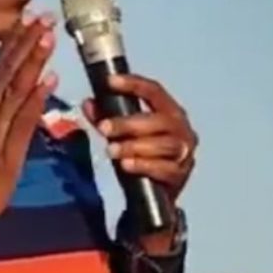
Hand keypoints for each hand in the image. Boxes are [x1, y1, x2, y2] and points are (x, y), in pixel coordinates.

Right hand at [0, 13, 56, 272]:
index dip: (15, 39)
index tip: (31, 15)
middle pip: (7, 71)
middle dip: (27, 42)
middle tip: (46, 16)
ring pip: (14, 90)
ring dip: (32, 63)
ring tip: (48, 38)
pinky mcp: (4, 153)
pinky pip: (21, 122)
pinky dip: (35, 101)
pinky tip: (50, 82)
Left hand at [82, 74, 196, 202]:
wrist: (155, 190)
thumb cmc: (141, 152)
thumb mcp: (122, 132)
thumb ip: (104, 117)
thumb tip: (87, 104)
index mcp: (169, 111)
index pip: (154, 91)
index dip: (133, 84)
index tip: (110, 82)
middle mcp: (181, 128)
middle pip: (158, 121)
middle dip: (128, 124)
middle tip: (104, 128)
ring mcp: (184, 152)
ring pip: (162, 145)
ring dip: (133, 146)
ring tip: (111, 150)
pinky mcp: (180, 175)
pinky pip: (163, 169)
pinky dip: (143, 166)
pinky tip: (126, 165)